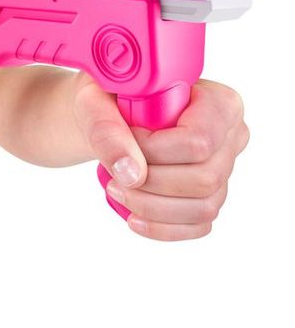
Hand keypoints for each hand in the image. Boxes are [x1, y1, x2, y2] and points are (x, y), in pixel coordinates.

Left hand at [72, 73, 249, 240]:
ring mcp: (225, 170)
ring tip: (116, 190)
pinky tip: (132, 216)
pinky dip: (161, 227)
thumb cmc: (109, 100)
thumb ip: (108, 130)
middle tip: (113, 173)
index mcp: (219, 102)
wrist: (108, 115)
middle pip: (205, 178)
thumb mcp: (96, 101)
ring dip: (151, 207)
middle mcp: (231, 137)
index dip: (155, 150)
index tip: (127, 137)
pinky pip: (197, 226)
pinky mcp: (210, 196)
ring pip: (203, 207)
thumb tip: (131, 174)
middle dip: (150, 182)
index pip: (199, 140)